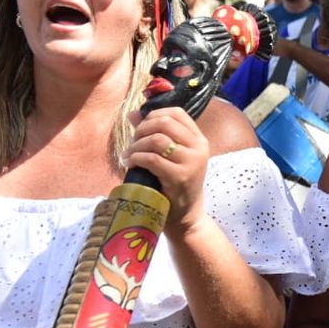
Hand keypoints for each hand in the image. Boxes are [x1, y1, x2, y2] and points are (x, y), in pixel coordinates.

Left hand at [124, 108, 209, 234]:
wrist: (186, 214)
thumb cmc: (175, 183)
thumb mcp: (171, 156)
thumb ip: (155, 133)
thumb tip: (133, 113)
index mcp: (199, 140)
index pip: (177, 113)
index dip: (154, 114)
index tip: (142, 127)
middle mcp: (199, 148)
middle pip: (164, 123)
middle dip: (142, 130)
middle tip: (133, 142)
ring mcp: (191, 162)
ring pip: (157, 140)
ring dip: (136, 145)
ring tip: (129, 155)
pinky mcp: (180, 177)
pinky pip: (152, 159)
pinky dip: (135, 158)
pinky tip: (130, 163)